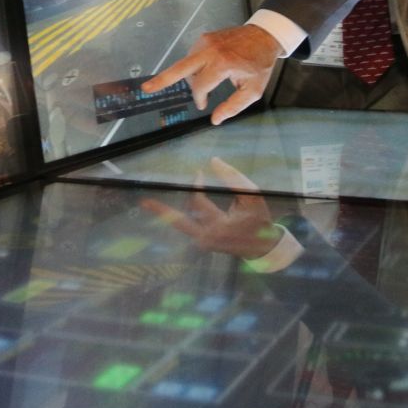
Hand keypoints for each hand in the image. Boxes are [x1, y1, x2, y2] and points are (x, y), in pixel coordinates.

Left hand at [141, 156, 279, 259]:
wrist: (262, 247)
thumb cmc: (258, 219)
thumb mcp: (252, 196)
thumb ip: (234, 178)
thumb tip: (214, 161)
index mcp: (220, 226)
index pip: (199, 202)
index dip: (196, 185)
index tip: (198, 173)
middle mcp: (207, 237)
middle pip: (179, 221)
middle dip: (162, 211)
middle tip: (144, 202)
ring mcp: (203, 242)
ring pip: (180, 224)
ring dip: (166, 213)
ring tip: (148, 204)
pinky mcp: (202, 243)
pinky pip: (186, 227)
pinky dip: (178, 216)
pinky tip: (166, 209)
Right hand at [143, 24, 280, 124]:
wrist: (264, 35)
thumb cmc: (259, 64)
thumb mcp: (253, 90)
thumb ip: (233, 106)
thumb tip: (214, 119)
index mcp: (222, 64)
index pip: (200, 86)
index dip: (200, 98)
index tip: (203, 105)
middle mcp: (210, 50)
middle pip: (180, 68)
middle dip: (162, 79)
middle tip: (146, 89)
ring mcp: (205, 41)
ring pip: (187, 64)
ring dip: (191, 76)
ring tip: (206, 83)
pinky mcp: (204, 37)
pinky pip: (192, 55)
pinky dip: (194, 66)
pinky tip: (207, 71)